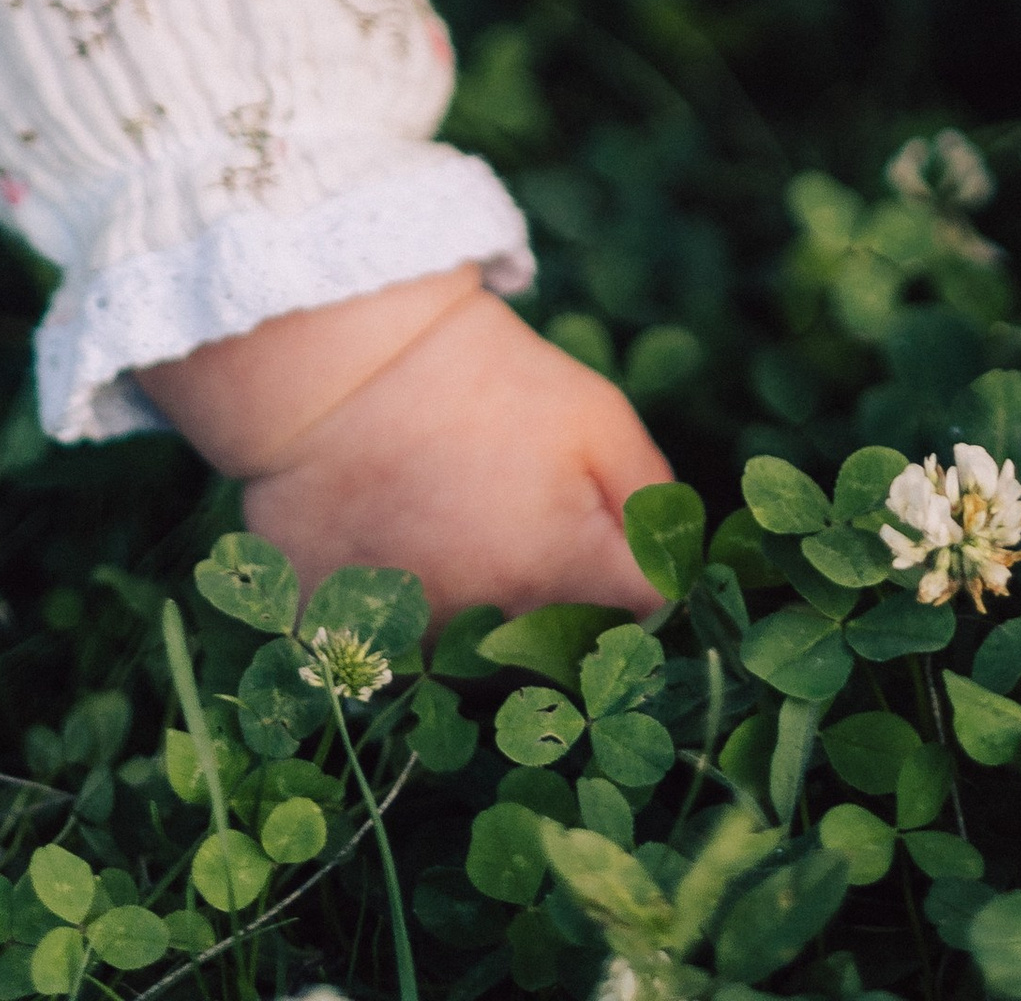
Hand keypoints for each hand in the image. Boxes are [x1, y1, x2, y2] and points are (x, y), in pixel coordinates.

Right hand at [141, 268, 674, 617]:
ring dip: (484, 614)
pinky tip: (400, 546)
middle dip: (566, 603)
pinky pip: (392, 652)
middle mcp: (491, 629)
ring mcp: (413, 643)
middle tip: (530, 519)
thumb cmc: (488, 380)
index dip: (644, 579)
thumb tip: (677, 566)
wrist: (350, 362)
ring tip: (461, 526)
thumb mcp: (598, 417)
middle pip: (558, 650)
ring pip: (475, 658)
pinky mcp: (344, 642)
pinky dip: (405, 616)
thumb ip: (651, 499)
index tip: (623, 545)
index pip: (641, 620)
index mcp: (564, 576)